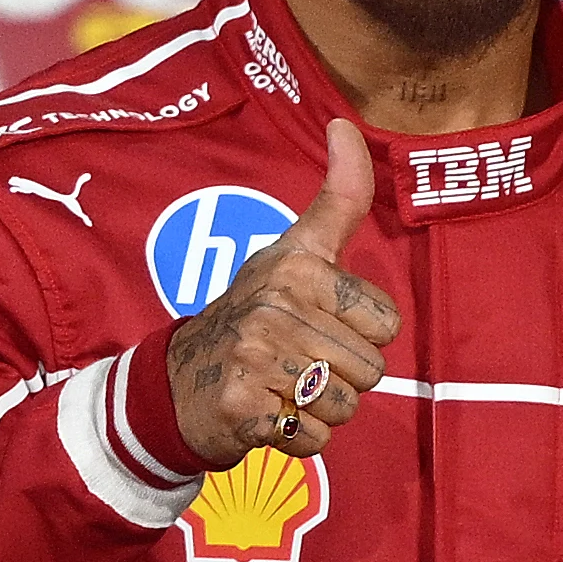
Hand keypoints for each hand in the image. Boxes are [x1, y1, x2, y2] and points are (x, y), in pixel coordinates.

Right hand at [165, 118, 400, 465]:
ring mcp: (254, 357)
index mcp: (296, 266)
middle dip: (340, 376)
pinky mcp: (243, 407)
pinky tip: (268, 413)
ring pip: (345, 406)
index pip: (386, 324)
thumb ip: (338, 196)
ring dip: (320, 408)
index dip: (359, 333)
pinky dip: (297, 436)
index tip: (317, 323)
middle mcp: (273, 306)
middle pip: (370, 370)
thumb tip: (343, 124)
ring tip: (282, 385)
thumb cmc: (253, 312)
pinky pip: (314, 437)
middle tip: (295, 361)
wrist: (176, 380)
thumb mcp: (296, 250)